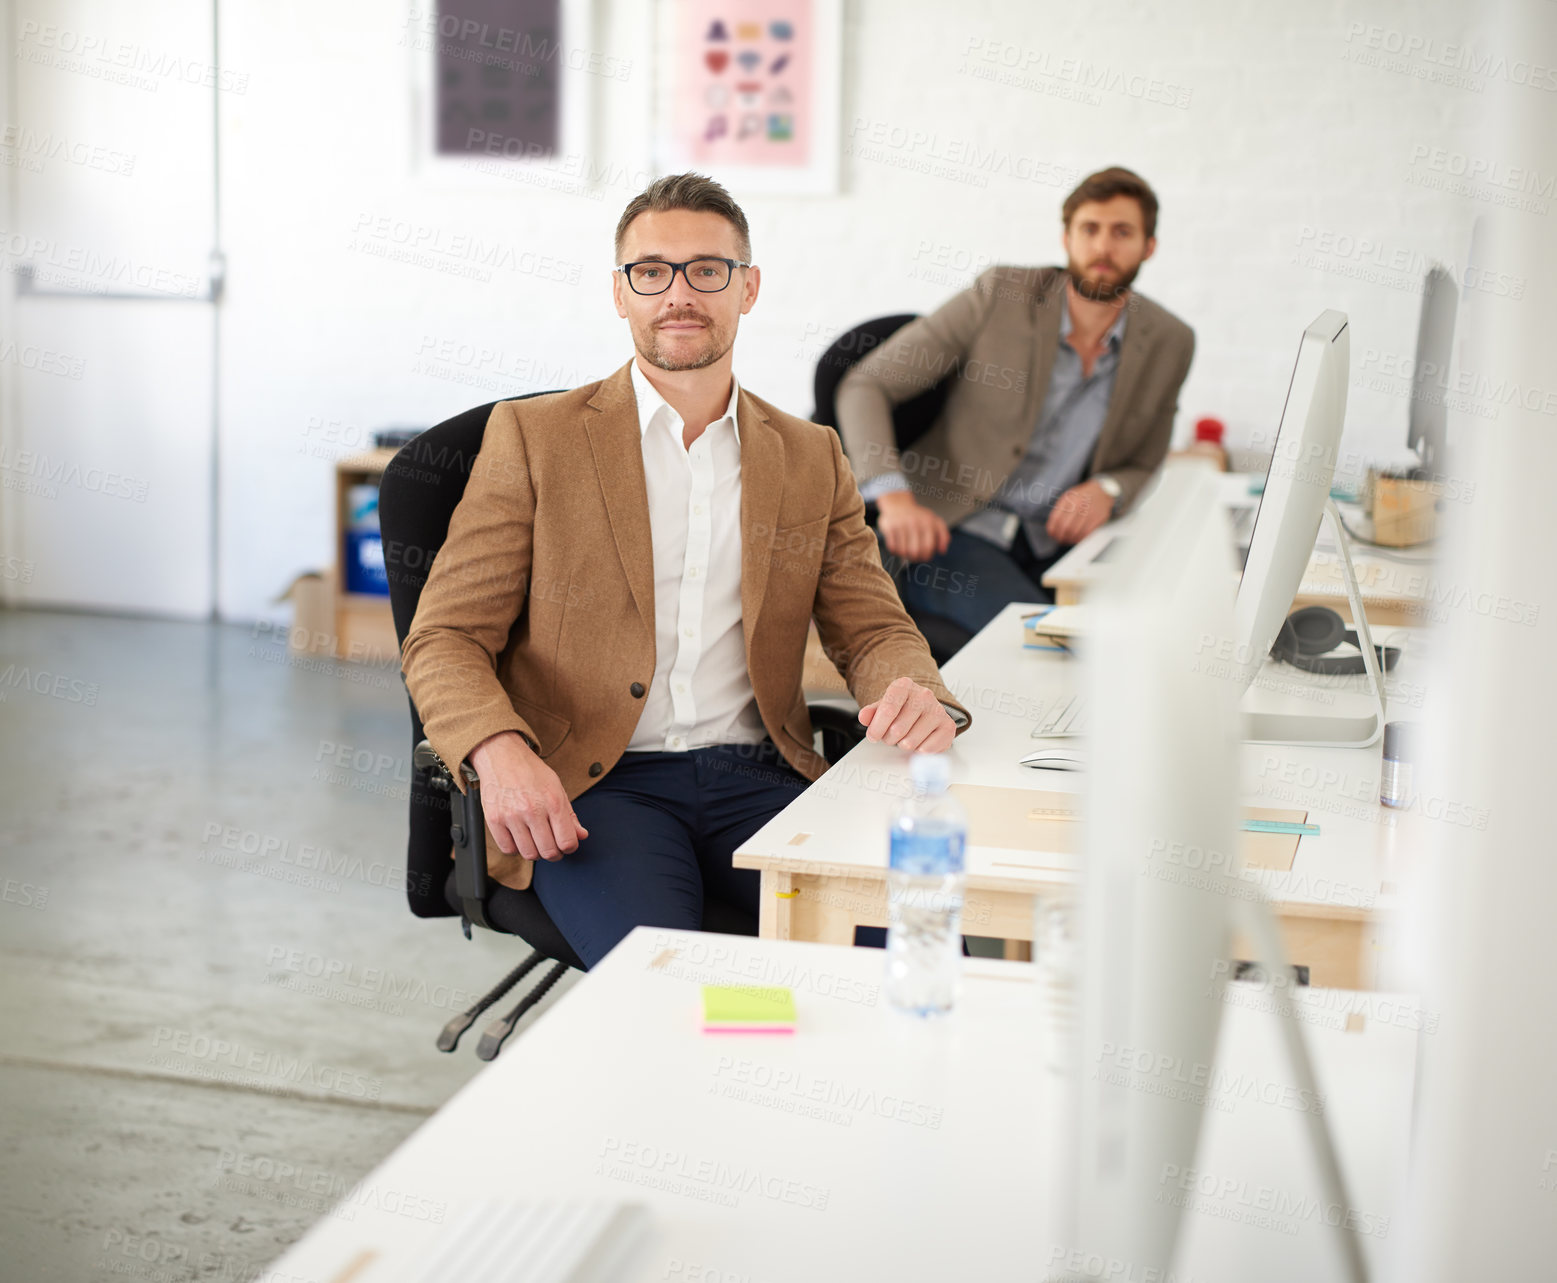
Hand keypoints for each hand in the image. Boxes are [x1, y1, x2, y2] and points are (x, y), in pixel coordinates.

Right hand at [467, 731, 587, 861]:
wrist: (502, 756)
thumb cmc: (531, 772)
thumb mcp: (557, 788)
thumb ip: (570, 815)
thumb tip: (581, 835)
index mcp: (553, 801)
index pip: (567, 841)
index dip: (570, 847)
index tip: (567, 844)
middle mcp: (532, 810)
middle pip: (548, 852)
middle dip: (554, 853)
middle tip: (552, 845)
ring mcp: (511, 816)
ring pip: (529, 854)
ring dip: (535, 852)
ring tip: (535, 840)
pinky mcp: (494, 819)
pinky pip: (508, 849)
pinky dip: (516, 848)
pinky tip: (519, 837)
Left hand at [857, 677, 956, 752]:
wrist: (925, 709)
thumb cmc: (902, 708)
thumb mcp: (883, 706)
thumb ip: (871, 713)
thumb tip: (864, 717)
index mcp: (904, 686)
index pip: (888, 709)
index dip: (877, 727)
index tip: (873, 736)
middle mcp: (923, 695)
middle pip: (897, 729)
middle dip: (889, 739)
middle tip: (891, 736)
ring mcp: (937, 710)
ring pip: (911, 742)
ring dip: (903, 745)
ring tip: (905, 738)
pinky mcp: (948, 726)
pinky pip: (927, 749)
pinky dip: (918, 751)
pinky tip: (918, 742)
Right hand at [876, 491, 949, 563]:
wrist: (898, 504)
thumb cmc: (918, 517)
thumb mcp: (935, 521)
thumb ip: (943, 536)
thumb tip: (942, 551)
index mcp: (927, 523)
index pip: (928, 547)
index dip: (926, 556)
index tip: (924, 557)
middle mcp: (914, 523)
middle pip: (914, 552)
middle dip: (915, 558)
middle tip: (915, 556)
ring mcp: (901, 525)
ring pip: (903, 551)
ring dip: (904, 555)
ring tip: (906, 551)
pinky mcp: (889, 527)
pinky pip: (892, 547)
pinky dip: (895, 551)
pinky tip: (898, 546)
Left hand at [1045, 479, 1114, 545]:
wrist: (1103, 491)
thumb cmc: (1083, 496)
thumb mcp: (1068, 496)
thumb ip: (1059, 510)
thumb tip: (1051, 527)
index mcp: (1069, 499)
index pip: (1056, 519)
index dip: (1052, 530)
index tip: (1052, 534)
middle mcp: (1079, 505)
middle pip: (1065, 527)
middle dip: (1060, 537)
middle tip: (1060, 539)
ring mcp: (1089, 512)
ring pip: (1076, 532)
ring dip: (1070, 539)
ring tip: (1068, 540)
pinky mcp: (1098, 518)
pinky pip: (1086, 533)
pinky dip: (1080, 539)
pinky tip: (1077, 538)